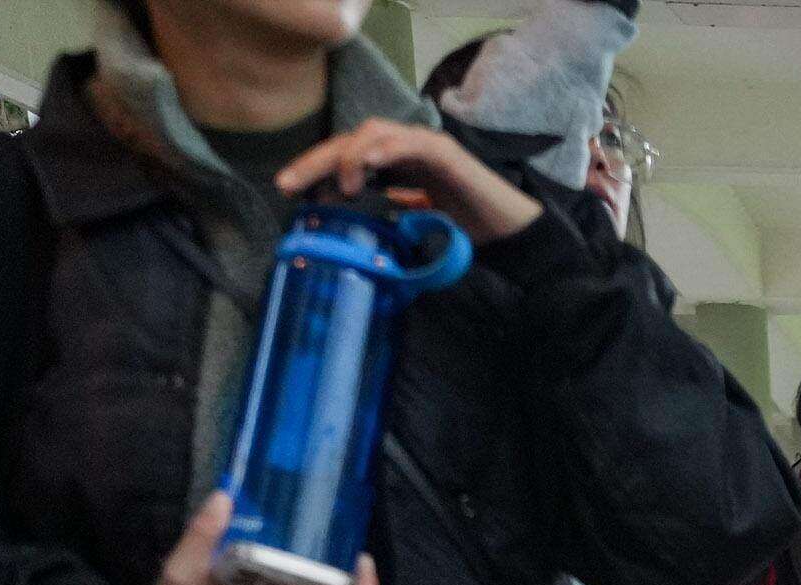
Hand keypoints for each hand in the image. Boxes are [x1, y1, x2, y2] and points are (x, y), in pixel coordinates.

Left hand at [274, 118, 541, 243]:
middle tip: (287, 184)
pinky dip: (384, 148)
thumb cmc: (468, 233)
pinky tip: (367, 162)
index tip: (287, 191)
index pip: (345, 158)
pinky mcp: (446, 152)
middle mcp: (405, 149)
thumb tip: (350, 233)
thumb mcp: (414, 227)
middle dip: (314, 161)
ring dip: (349, 156)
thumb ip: (387, 220)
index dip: (313, 170)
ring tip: (343, 185)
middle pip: (348, 141)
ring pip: (372, 132)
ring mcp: (425, 146)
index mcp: (395, 166)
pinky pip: (408, 141)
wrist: (513, 236)